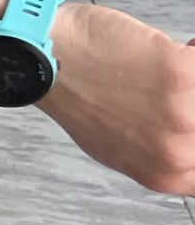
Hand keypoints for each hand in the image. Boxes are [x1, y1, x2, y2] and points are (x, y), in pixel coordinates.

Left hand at [41, 2, 194, 191]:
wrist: (46, 59)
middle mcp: (175, 153)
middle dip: (194, 103)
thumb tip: (189, 149)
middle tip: (183, 90)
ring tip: (176, 69)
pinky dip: (192, 51)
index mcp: (163, 175)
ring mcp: (182, 115)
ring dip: (194, 77)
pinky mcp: (182, 75)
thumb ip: (160, 154)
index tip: (190, 122)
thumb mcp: (117, 147)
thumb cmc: (77, 99)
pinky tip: (180, 49)